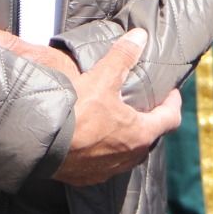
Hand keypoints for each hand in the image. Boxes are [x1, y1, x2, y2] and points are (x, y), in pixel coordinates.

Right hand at [0, 19, 179, 183]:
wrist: (39, 146)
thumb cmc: (76, 114)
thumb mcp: (101, 79)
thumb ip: (122, 56)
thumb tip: (140, 36)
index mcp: (140, 134)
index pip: (171, 119)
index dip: (173, 102)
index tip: (170, 92)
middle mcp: (129, 157)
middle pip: (149, 136)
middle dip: (149, 119)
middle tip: (142, 102)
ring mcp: (108, 170)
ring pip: (127, 153)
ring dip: (126, 137)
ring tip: (116, 119)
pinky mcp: (87, 177)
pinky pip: (104, 164)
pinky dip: (104, 150)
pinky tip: (92, 138)